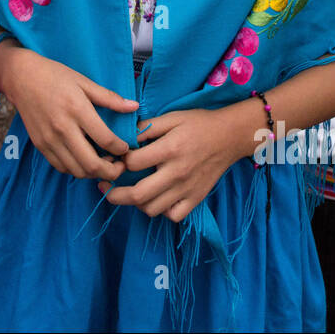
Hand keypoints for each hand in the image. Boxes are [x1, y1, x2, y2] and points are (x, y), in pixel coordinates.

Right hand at [0, 43, 135, 181]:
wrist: (21, 78)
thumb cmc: (55, 76)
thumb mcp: (84, 82)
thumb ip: (110, 98)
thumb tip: (134, 106)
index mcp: (77, 110)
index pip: (106, 140)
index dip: (122, 149)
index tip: (126, 148)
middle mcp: (63, 129)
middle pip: (92, 164)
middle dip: (112, 171)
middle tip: (119, 165)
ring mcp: (49, 140)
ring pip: (77, 171)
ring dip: (94, 173)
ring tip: (103, 162)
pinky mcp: (40, 145)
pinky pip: (62, 167)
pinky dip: (76, 169)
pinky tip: (84, 160)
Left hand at [97, 103, 260, 222]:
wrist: (230, 136)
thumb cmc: (198, 124)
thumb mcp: (171, 117)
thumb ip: (146, 128)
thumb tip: (124, 138)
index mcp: (169, 149)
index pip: (133, 163)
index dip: (119, 161)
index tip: (116, 158)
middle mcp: (177, 173)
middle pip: (138, 195)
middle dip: (115, 193)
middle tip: (104, 187)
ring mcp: (187, 189)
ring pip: (153, 209)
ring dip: (136, 203)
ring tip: (131, 192)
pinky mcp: (196, 198)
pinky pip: (173, 216)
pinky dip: (161, 211)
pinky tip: (157, 198)